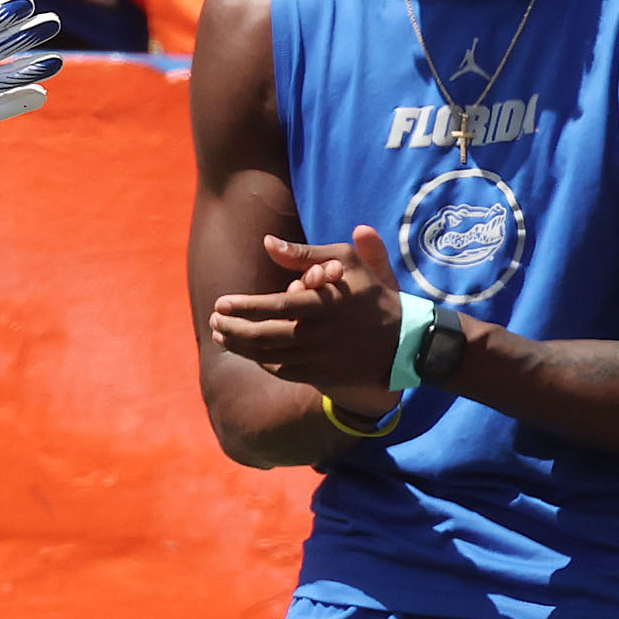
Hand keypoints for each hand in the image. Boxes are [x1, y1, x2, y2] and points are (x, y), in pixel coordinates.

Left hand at [208, 223, 403, 417]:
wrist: (403, 342)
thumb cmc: (371, 295)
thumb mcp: (347, 263)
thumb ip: (305, 254)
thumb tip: (266, 243)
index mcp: (324, 304)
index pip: (274, 306)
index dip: (243, 307)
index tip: (220, 303)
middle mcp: (319, 335)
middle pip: (263, 335)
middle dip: (232, 329)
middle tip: (214, 319)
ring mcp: (318, 358)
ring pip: (268, 356)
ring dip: (239, 346)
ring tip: (220, 335)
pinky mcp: (320, 375)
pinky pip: (281, 370)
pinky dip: (260, 361)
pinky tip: (247, 351)